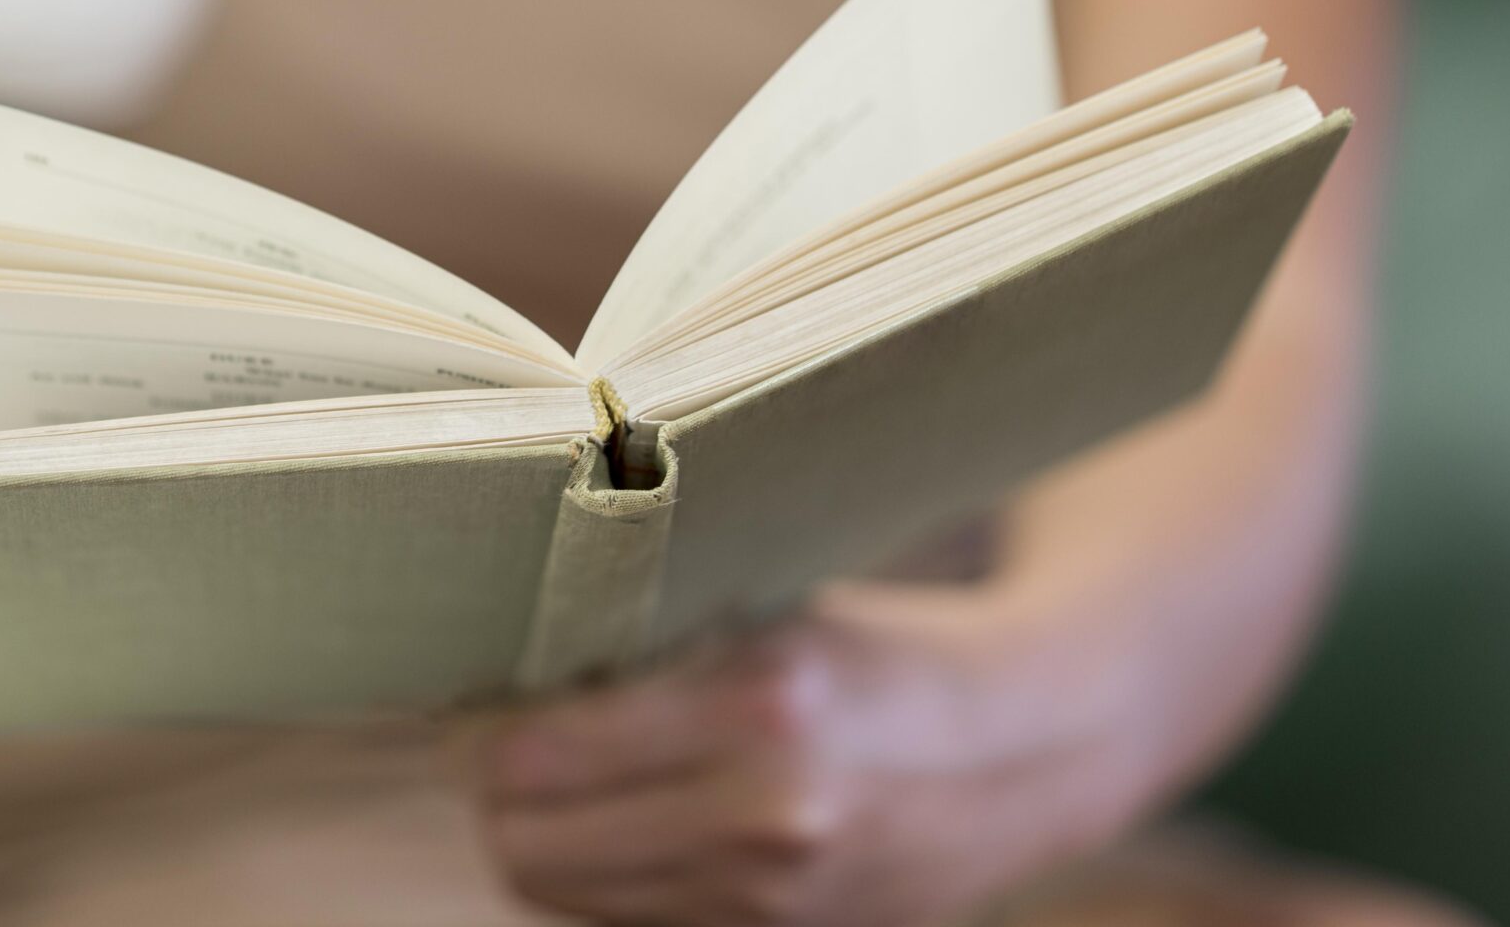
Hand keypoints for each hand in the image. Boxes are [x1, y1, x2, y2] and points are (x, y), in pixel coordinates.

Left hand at [473, 582, 1157, 926]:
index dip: (486, 731)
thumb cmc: (881, 654)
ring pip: (568, 895)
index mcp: (761, 706)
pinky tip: (640, 818)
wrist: (1025, 752)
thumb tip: (501, 651)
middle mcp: (764, 815)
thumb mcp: (772, 613)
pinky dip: (612, 876)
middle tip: (503, 739)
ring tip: (569, 777)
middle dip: (501, 793)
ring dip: (549, 839)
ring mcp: (772, 899)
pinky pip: (632, 922)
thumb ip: (650, 636)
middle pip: (527, 847)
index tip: (484, 694)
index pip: (532, 758)